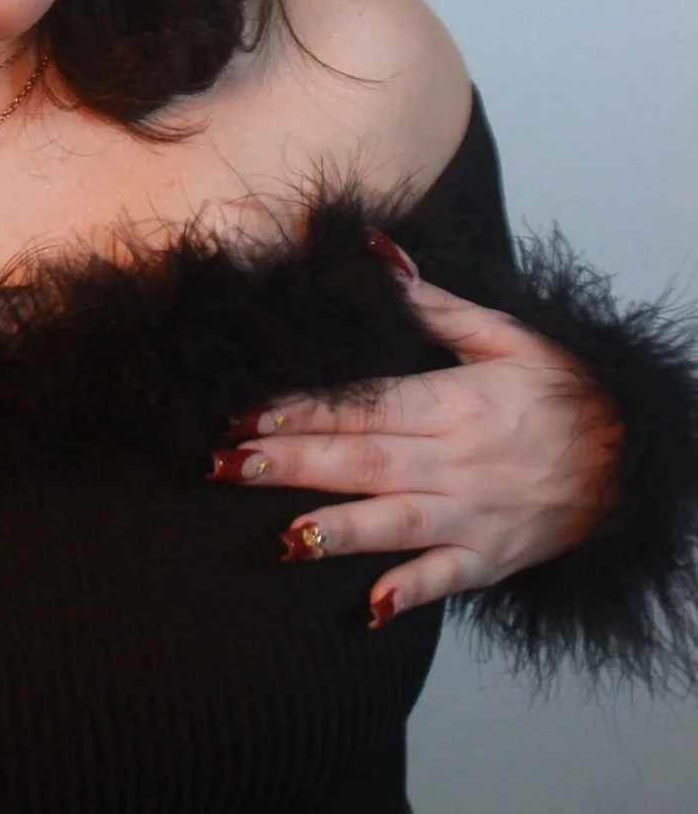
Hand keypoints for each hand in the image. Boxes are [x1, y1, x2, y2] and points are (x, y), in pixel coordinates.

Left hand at [210, 275, 622, 628]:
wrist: (632, 459)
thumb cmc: (560, 390)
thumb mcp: (502, 334)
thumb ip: (429, 300)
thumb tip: (373, 252)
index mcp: (455, 401)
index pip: (366, 403)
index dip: (304, 407)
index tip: (246, 411)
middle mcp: (458, 460)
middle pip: (363, 460)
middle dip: (290, 463)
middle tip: (226, 465)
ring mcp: (474, 514)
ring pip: (394, 522)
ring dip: (335, 530)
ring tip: (281, 538)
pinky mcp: (490, 558)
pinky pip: (447, 580)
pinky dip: (411, 594)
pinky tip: (370, 608)